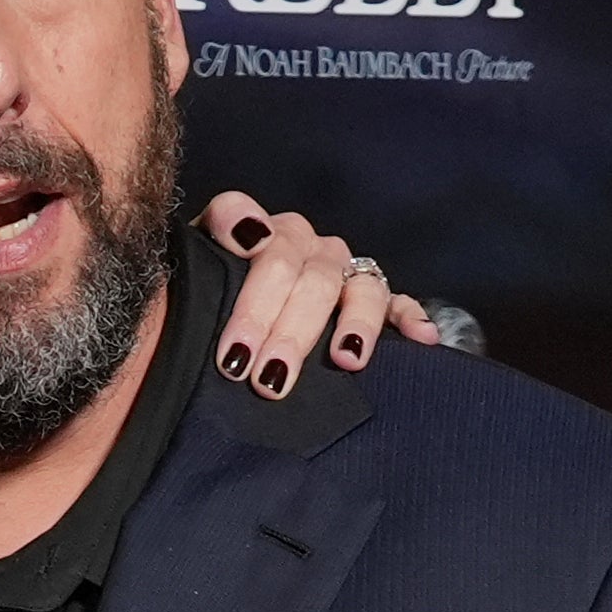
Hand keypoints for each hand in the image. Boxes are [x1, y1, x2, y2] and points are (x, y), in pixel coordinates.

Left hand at [199, 197, 439, 394]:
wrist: (225, 326)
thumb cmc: (205, 301)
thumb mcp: (190, 276)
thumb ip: (203, 250)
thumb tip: (248, 237)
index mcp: (259, 233)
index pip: (257, 238)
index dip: (249, 296)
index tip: (236, 349)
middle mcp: (305, 245)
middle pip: (305, 275)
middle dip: (284, 329)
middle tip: (263, 378)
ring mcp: (341, 270)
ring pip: (356, 287)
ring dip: (351, 324)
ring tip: (342, 360)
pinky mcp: (372, 298)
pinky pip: (396, 302)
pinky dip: (410, 317)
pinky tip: (421, 337)